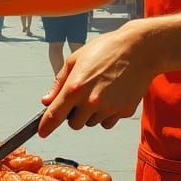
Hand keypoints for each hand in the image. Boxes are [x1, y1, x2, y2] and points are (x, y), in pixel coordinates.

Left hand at [39, 22, 157, 137]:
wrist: (139, 49)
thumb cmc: (106, 49)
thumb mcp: (75, 59)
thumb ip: (59, 82)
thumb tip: (47, 100)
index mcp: (75, 87)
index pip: (54, 115)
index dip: (45, 126)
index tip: (42, 132)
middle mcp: (91, 101)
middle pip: (74, 124)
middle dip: (74, 114)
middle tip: (82, 96)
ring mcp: (109, 108)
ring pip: (92, 123)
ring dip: (91, 113)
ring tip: (101, 90)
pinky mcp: (124, 111)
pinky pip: (108, 122)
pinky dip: (106, 114)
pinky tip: (112, 96)